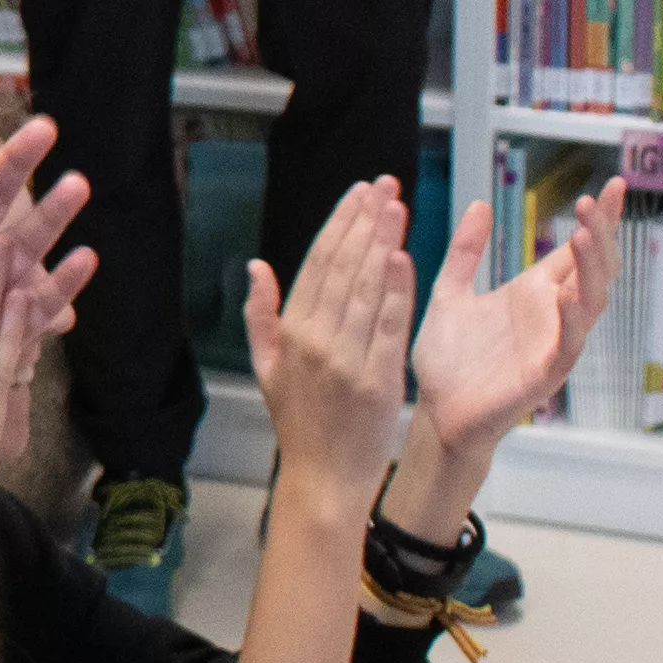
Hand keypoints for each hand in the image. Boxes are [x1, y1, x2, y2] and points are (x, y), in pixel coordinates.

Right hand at [239, 178, 421, 554]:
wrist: (324, 477)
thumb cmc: (298, 422)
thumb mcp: (266, 368)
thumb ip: (261, 315)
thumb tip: (257, 265)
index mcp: (291, 334)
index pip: (317, 265)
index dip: (339, 224)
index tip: (358, 193)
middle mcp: (317, 342)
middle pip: (344, 267)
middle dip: (366, 221)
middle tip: (385, 185)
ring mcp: (349, 360)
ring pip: (368, 289)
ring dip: (384, 242)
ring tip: (397, 206)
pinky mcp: (379, 379)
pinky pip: (390, 325)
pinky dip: (398, 289)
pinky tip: (405, 256)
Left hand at [410, 181, 617, 459]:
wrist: (435, 412)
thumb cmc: (449, 361)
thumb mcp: (451, 292)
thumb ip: (466, 252)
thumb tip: (479, 204)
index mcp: (534, 293)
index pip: (576, 250)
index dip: (598, 219)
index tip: (613, 184)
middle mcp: (552, 316)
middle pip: (593, 269)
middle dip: (600, 235)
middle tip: (595, 201)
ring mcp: (553, 345)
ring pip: (590, 303)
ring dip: (591, 269)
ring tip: (585, 234)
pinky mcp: (544, 376)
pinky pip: (567, 346)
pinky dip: (571, 321)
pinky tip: (568, 297)